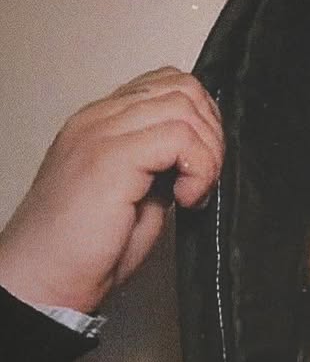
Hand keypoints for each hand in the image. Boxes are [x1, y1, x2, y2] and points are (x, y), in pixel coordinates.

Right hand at [0, 67, 223, 314]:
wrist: (46, 277)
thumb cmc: (86, 249)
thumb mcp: (138, 197)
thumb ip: (163, 167)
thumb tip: (200, 158)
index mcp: (103, 123)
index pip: (166, 84)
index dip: (202, 121)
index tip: (203, 166)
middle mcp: (100, 119)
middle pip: (182, 87)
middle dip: (212, 134)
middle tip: (205, 180)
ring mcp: (102, 132)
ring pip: (184, 106)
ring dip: (208, 153)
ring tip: (194, 193)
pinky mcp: (110, 157)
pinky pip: (179, 138)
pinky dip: (199, 169)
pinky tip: (185, 200)